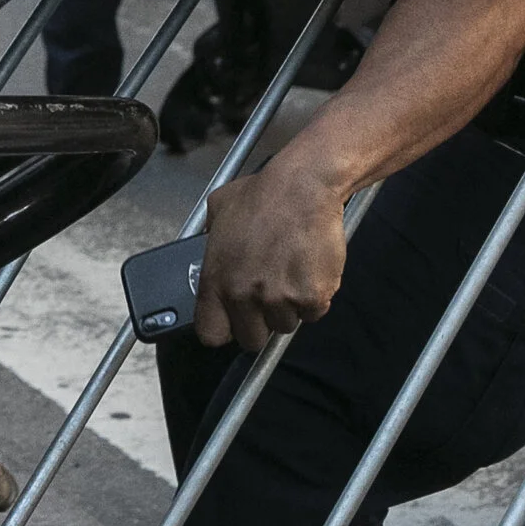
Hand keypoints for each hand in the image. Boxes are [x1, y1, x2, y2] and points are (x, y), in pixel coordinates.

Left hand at [195, 165, 348, 349]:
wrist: (302, 187)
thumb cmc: (262, 195)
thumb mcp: (218, 213)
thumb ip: (210, 241)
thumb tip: (211, 252)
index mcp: (216, 279)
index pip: (211, 332)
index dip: (224, 329)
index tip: (232, 322)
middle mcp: (243, 294)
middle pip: (251, 338)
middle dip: (260, 322)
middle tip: (268, 295)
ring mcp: (278, 298)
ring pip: (285, 325)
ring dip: (289, 307)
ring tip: (290, 272)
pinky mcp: (311, 297)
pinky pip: (313, 313)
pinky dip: (314, 298)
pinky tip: (309, 269)